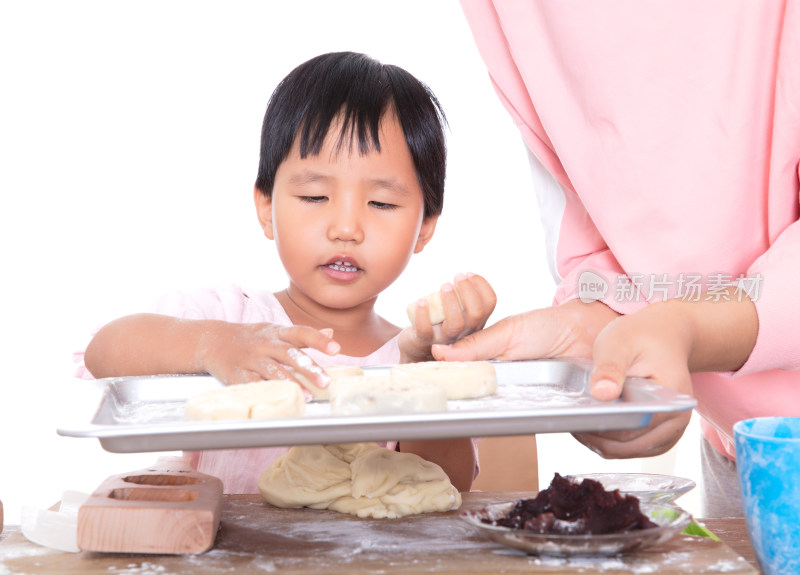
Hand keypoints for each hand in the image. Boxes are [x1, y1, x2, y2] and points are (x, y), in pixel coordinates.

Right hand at [199, 322, 340, 392]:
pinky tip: (278, 399)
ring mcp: (250, 358)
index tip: (336, 349)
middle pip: (289, 354)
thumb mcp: (276, 331)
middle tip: (326, 382)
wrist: (213, 340)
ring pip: (273, 370)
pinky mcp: (237, 373)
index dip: (319, 340)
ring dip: (291, 383)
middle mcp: (265, 343)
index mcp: (277, 332)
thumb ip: (303, 335)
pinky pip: (253, 383)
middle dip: (309, 367)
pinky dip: (266, 391)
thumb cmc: (252, 338)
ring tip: (307, 396)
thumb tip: (331, 331)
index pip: (301, 333)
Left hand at [399, 273, 496, 361]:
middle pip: (476, 313)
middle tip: (458, 276)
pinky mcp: (424, 341)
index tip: (469, 273)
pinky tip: (421, 301)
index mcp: (475, 322)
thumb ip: (463, 298)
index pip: (489, 304)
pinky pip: (425, 330)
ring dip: (451, 301)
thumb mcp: (457, 311)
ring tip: (444, 285)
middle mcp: (465, 332)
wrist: (418, 347)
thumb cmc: (440, 323)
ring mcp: (445, 338)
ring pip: (455, 323)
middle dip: (468, 291)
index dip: (482, 286)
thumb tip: (465, 275)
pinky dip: (423, 315)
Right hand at [433, 299, 691, 457]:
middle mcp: (511, 389)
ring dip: (497, 419)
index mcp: (494, 368)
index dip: (448, 397)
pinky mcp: (556, 412)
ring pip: (510, 418)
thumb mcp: (509, 332)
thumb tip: (437, 353)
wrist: (595, 326)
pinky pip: (541, 422)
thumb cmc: (549, 324)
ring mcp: (533, 402)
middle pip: (483, 408)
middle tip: (445, 413)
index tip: (427, 403)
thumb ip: (477, 344)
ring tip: (476, 419)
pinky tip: (518, 423)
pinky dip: (532, 423)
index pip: (467, 387)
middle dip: (465, 411)